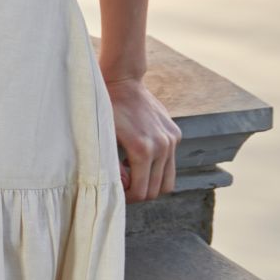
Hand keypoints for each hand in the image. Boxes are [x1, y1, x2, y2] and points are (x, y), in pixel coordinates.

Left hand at [102, 74, 180, 202]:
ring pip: (168, 181)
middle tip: (122, 178)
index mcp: (142, 150)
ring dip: (151, 181)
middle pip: (156, 190)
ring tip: (132, 168)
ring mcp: (171, 139)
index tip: (116, 189)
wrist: (122, 81)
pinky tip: (140, 153)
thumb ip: (111, 168)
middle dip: (138, 191)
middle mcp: (162, 146)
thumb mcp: (103, 140)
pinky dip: (157, 166)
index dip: (128, 197)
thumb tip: (121, 185)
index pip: (142, 193)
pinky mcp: (175, 133)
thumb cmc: (106, 110)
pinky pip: (170, 162)